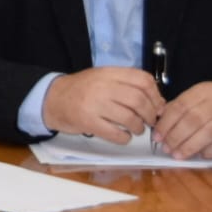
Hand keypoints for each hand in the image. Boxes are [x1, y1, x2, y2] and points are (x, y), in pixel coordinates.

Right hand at [42, 67, 163, 142]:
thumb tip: (158, 103)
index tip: (157, 105)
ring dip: (139, 128)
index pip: (142, 79)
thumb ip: (126, 85)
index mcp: (108, 73)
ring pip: (130, 118)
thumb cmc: (81, 90)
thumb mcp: (102, 78)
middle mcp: (102, 86)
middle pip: (139, 100)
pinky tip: (122, 136)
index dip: (156, 95)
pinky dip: (125, 138)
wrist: (52, 99)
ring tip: (136, 129)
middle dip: (151, 114)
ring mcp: (94, 104)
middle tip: (150, 121)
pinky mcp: (88, 122)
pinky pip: (116, 134)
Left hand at [152, 81, 211, 158]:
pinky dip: (207, 151)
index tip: (157, 135)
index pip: (180, 106)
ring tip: (177, 154)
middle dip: (175, 136)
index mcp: (204, 91)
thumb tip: (159, 121)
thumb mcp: (200, 97)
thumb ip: (181, 106)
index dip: (166, 122)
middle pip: (192, 120)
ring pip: (206, 133)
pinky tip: (198, 155)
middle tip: (166, 147)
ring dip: (188, 146)